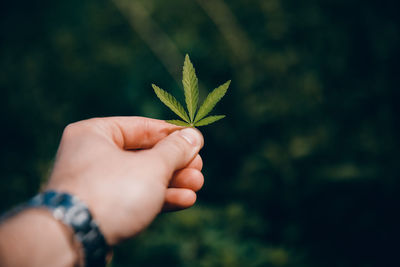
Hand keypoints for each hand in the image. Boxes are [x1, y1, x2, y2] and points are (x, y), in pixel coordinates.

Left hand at [46, 117, 203, 245]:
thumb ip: (175, 150)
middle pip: (144, 154)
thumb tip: (194, 135)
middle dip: (176, 164)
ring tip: (197, 185)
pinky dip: (159, 197)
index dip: (173, 134)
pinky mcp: (102, 207)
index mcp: (95, 133)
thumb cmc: (112, 192)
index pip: (143, 127)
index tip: (196, 140)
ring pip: (142, 177)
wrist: (74, 240)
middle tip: (198, 168)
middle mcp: (92, 155)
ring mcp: (96, 183)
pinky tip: (185, 200)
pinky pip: (134, 196)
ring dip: (172, 182)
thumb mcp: (151, 166)